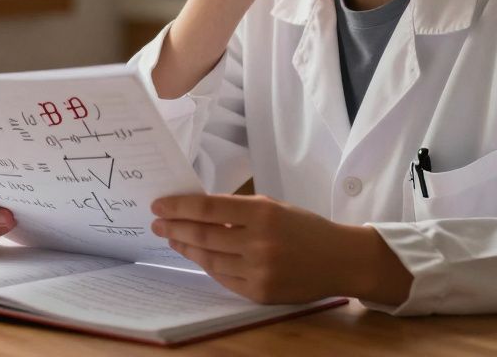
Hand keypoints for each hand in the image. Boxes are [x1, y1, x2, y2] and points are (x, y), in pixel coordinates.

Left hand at [150, 194, 411, 304]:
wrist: (340, 260)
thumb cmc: (304, 228)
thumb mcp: (274, 207)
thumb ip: (238, 209)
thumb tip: (197, 208)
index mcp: (262, 213)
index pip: (208, 208)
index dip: (179, 206)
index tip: (159, 205)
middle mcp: (259, 242)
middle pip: (203, 234)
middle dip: (175, 228)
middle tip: (157, 223)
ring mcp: (258, 270)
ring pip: (209, 259)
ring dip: (186, 248)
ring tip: (172, 238)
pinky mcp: (259, 292)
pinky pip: (223, 278)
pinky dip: (207, 265)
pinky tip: (196, 255)